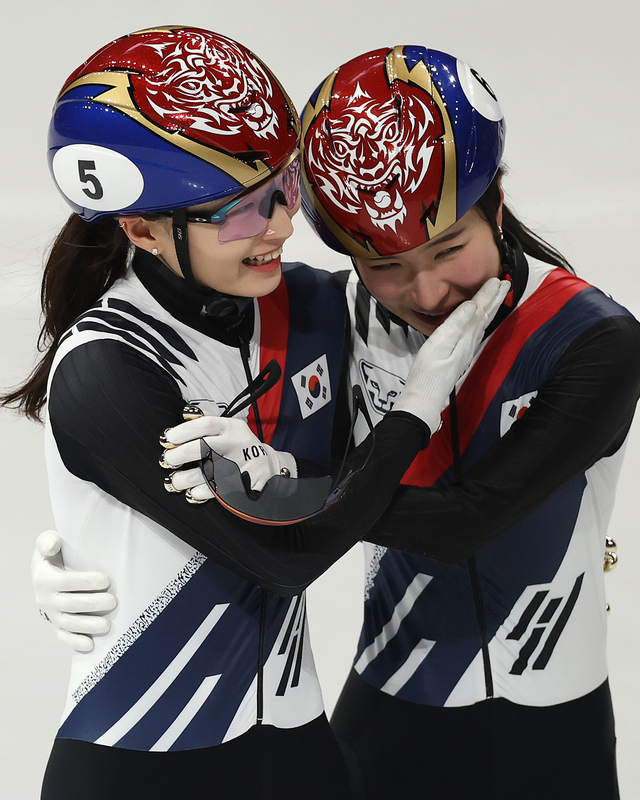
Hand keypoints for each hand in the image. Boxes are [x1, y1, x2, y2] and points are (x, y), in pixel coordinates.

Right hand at [32, 531, 116, 652]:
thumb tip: (53, 544)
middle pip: (70, 604)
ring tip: (107, 626)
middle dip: (93, 604)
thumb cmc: (54, 554)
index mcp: (44, 578)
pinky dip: (75, 642)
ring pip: (68, 623)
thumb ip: (49, 541)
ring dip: (88, 626)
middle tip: (113, 601)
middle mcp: (45, 599)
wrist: (44, 572)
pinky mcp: (56, 624)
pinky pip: (63, 637)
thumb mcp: (48, 542)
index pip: (65, 582)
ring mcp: (51, 614)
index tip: (106, 580)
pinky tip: (90, 645)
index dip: (85, 582)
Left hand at [160, 415, 297, 499]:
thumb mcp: (230, 428)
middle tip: (167, 459)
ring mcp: (238, 465)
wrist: (269, 467)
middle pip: (202, 447)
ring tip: (174, 481)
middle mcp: (235, 444)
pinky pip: (214, 491)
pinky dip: (199, 492)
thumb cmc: (241, 446)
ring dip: (184, 478)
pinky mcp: (240, 484)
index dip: (183, 431)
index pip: (205, 425)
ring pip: (205, 472)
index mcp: (232, 428)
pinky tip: (191, 492)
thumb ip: (209, 422)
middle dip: (179, 454)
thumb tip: (184, 415)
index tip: (168, 439)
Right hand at [393, 277, 509, 432]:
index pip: (480, 310)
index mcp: (465, 337)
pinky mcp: (459, 355)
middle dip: (494, 299)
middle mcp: (469, 342)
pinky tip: (480, 320)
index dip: (487, 294)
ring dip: (490, 308)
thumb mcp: (438, 344)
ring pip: (482, 323)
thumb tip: (473, 305)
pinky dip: (481, 320)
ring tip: (497, 296)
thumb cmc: (428, 371)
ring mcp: (465, 350)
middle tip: (504, 284)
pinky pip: (476, 332)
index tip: (496, 279)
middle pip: (485, 316)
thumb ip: (456, 324)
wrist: (425, 396)